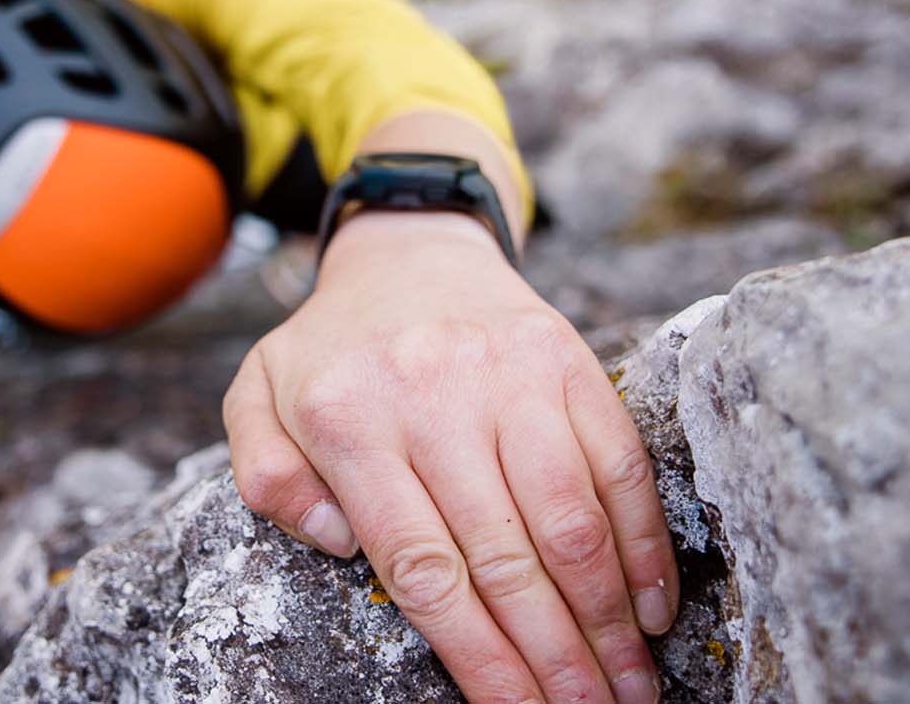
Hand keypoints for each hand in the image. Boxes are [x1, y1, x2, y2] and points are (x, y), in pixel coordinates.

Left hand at [225, 211, 674, 703]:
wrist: (410, 248)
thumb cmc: (331, 354)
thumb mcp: (258, 399)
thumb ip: (267, 474)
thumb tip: (335, 542)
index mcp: (350, 421)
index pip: (422, 567)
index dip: (477, 653)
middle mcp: (433, 396)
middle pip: (504, 555)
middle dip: (552, 654)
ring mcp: (508, 375)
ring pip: (569, 516)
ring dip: (605, 614)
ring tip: (627, 685)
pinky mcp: (568, 360)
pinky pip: (616, 463)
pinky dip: (641, 541)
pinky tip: (650, 607)